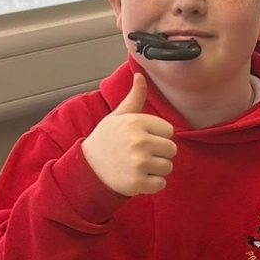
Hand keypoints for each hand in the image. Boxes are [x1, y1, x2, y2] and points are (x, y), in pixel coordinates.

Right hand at [80, 73, 176, 195]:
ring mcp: (139, 163)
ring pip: (168, 167)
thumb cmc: (106, 139)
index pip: (169, 131)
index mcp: (136, 122)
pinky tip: (137, 177)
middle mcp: (139, 141)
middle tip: (141, 155)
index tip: (142, 139)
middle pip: (172, 149)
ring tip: (138, 166)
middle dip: (159, 153)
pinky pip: (161, 184)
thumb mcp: (118, 116)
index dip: (158, 136)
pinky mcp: (138, 183)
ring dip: (156, 169)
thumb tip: (140, 75)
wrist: (87, 168)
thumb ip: (134, 98)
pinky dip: (152, 184)